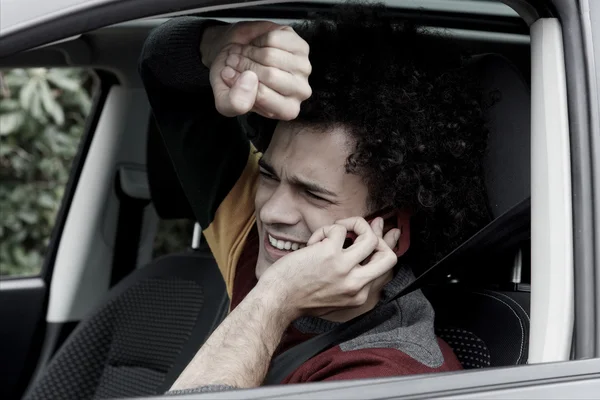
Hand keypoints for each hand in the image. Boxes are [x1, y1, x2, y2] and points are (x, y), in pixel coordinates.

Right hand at [201, 22, 311, 119]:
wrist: (235, 55)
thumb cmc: (235, 81)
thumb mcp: (224, 100)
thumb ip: (234, 103)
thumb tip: (250, 80)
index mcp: (286, 110)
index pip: (262, 95)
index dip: (239, 82)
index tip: (229, 75)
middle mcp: (300, 92)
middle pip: (270, 75)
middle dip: (244, 64)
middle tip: (234, 61)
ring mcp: (303, 68)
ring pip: (272, 56)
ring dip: (249, 51)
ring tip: (243, 54)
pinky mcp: (301, 46)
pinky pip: (275, 39)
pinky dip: (260, 39)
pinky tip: (258, 45)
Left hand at [258, 217, 400, 318]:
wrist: (277, 300)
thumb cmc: (299, 296)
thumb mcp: (333, 297)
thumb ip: (349, 281)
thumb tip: (358, 254)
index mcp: (359, 295)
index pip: (382, 269)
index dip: (380, 248)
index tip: (377, 231)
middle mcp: (356, 284)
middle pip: (390, 257)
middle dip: (379, 238)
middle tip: (361, 230)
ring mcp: (344, 268)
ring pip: (370, 237)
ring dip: (355, 224)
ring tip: (339, 228)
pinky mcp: (329, 253)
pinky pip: (338, 229)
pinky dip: (326, 229)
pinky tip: (314, 241)